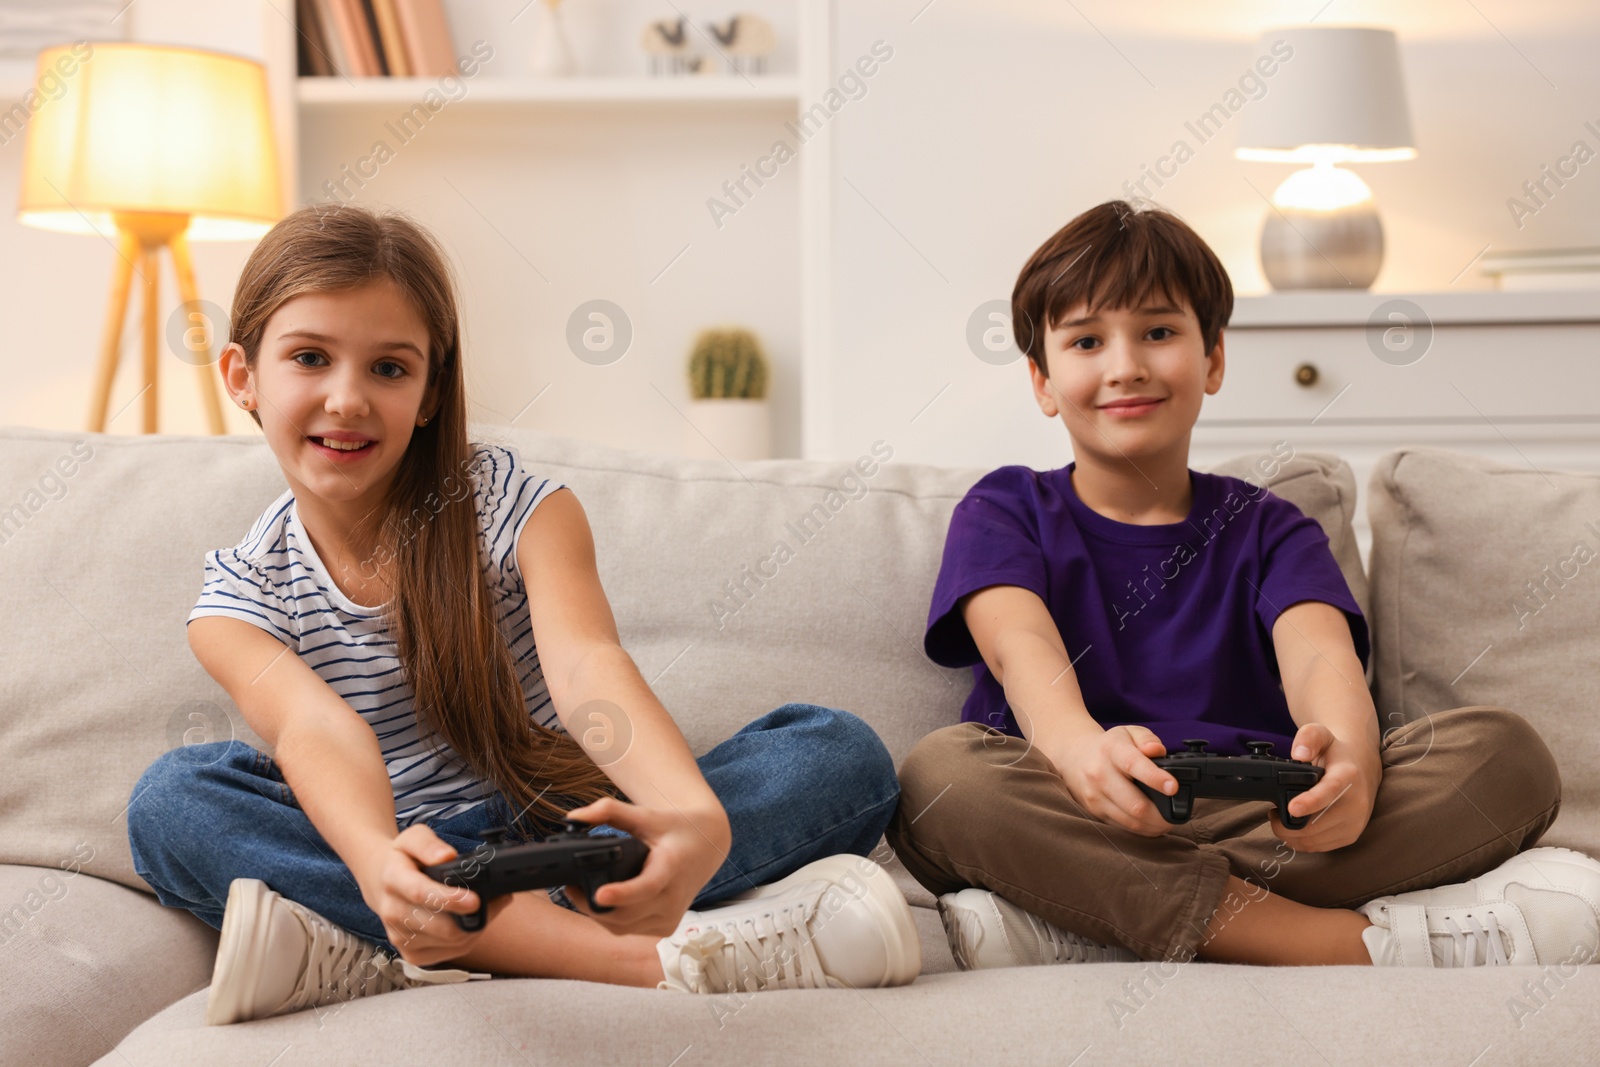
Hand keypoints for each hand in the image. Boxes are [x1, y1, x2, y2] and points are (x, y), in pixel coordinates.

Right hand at [361, 823, 509, 966]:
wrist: (382, 883)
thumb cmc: (404, 860)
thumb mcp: (413, 838)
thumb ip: (429, 844)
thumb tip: (446, 856)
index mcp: (393, 880)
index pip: (421, 894)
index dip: (450, 899)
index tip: (475, 900)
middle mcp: (393, 912)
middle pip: (441, 926)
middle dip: (473, 916)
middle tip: (493, 900)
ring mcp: (400, 937)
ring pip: (451, 941)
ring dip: (474, 927)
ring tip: (482, 908)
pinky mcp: (412, 954)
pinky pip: (450, 953)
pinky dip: (468, 939)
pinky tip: (468, 923)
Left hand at [561, 795, 729, 937]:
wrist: (706, 846)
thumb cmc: (676, 829)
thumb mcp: (647, 814)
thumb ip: (610, 811)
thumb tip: (573, 817)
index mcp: (672, 866)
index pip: (647, 887)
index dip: (622, 893)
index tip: (600, 893)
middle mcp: (674, 898)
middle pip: (625, 913)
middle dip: (592, 903)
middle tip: (571, 885)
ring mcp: (670, 917)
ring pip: (623, 927)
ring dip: (599, 914)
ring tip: (584, 891)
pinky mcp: (666, 927)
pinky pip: (629, 930)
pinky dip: (613, 919)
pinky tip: (607, 903)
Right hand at [1048, 724, 1177, 836]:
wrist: (1076, 759)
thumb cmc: (1111, 747)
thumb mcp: (1129, 733)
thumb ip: (1147, 738)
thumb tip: (1157, 750)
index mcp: (1111, 750)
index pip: (1132, 764)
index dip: (1155, 777)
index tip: (1173, 787)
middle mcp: (1099, 774)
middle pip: (1135, 803)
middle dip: (1162, 813)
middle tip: (1178, 811)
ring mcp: (1095, 796)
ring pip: (1131, 820)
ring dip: (1155, 824)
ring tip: (1169, 820)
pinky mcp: (1095, 812)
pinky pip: (1124, 828)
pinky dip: (1143, 829)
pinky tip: (1153, 823)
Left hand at [1271, 722, 1381, 851]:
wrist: (1362, 769)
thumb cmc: (1335, 753)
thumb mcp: (1322, 735)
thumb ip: (1308, 738)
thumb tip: (1298, 754)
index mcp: (1347, 776)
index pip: (1329, 791)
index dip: (1310, 801)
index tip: (1292, 807)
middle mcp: (1356, 802)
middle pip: (1315, 823)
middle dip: (1286, 823)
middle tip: (1273, 812)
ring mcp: (1355, 822)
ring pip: (1314, 839)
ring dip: (1291, 834)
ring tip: (1281, 818)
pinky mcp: (1351, 836)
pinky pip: (1320, 847)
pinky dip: (1301, 842)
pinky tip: (1295, 827)